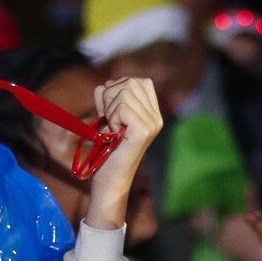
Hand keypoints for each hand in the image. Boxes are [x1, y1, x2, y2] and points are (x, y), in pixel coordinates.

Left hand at [85, 77, 164, 231]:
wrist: (110, 179)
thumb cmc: (107, 151)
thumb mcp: (107, 117)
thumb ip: (107, 98)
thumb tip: (104, 84)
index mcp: (153, 114)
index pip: (140, 81)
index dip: (120, 87)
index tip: (110, 109)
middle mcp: (156, 118)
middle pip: (130, 82)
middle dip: (110, 96)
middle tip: (108, 120)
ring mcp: (152, 124)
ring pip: (124, 92)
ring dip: (109, 108)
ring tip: (111, 128)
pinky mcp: (143, 131)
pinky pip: (121, 107)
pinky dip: (111, 118)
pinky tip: (113, 133)